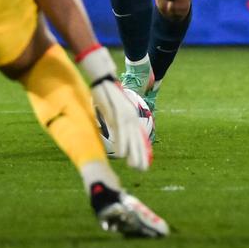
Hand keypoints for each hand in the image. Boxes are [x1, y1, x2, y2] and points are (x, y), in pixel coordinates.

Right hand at [77, 46, 151, 170]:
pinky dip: (121, 143)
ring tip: (134, 166)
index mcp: (130, 115)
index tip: (144, 162)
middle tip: (142, 170)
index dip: (141, 148)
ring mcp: (125, 115)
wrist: (104, 77)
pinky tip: (122, 154)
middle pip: (137, 139)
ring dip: (133, 153)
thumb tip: (112, 130)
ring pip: (131, 138)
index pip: (138, 135)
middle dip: (140, 155)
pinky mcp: (117, 114)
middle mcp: (131, 116)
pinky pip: (120, 132)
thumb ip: (114, 120)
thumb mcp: (112, 109)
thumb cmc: (106, 92)